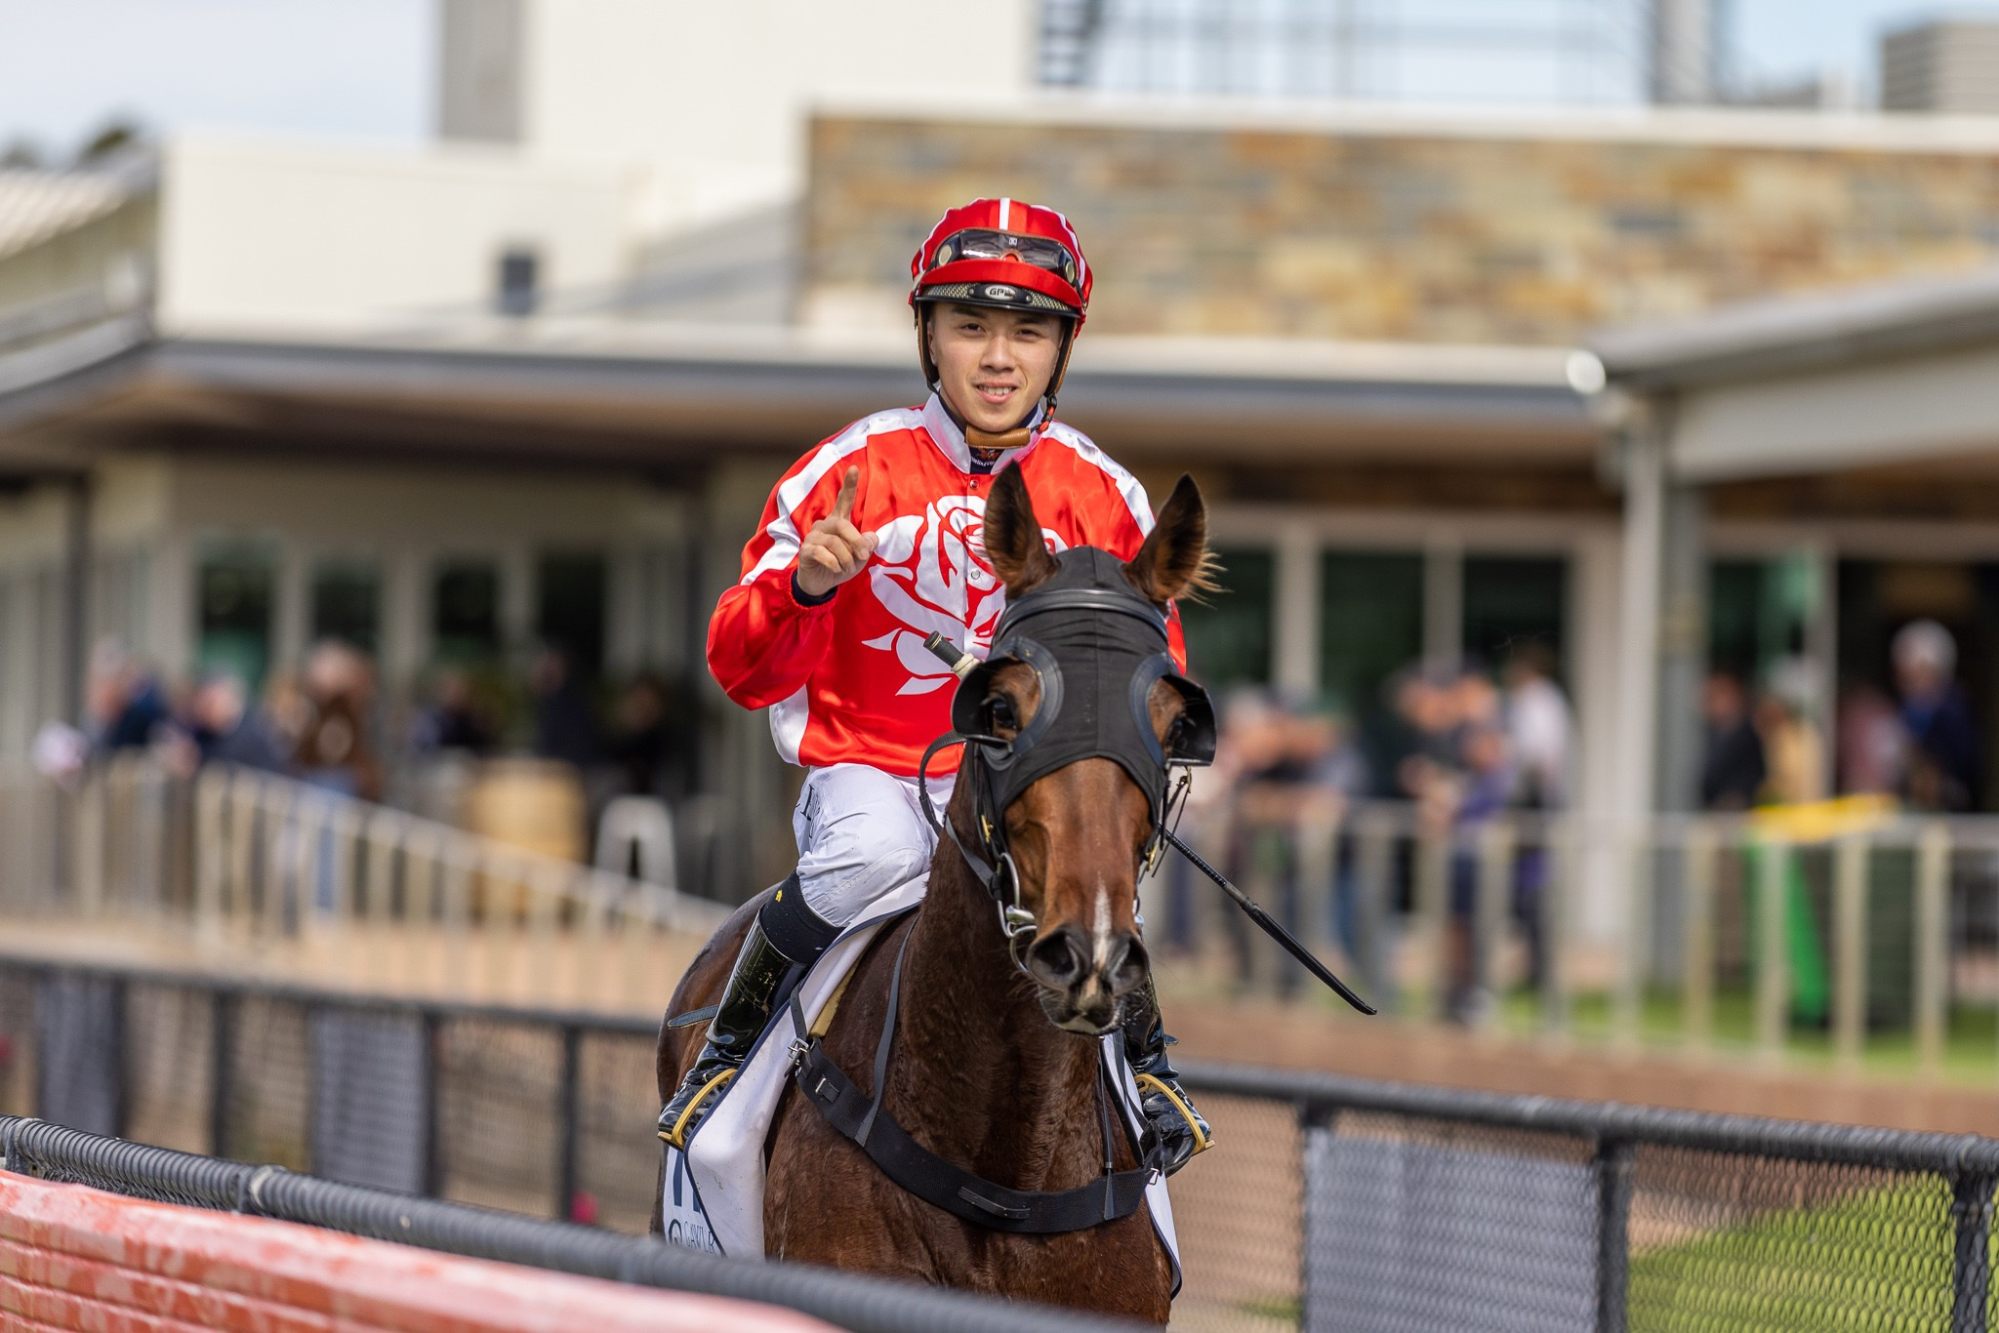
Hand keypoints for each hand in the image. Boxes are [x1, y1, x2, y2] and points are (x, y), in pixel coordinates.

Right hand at [795, 466, 876, 598]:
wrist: (820, 584)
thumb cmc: (840, 565)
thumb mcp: (858, 558)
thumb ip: (866, 546)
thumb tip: (872, 537)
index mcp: (838, 522)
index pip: (844, 501)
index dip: (849, 485)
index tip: (855, 467)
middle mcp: (824, 525)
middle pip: (843, 525)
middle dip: (856, 542)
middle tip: (864, 556)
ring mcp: (813, 537)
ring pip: (835, 542)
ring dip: (846, 559)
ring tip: (847, 568)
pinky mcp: (805, 550)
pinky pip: (823, 554)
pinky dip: (834, 564)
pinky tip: (836, 570)